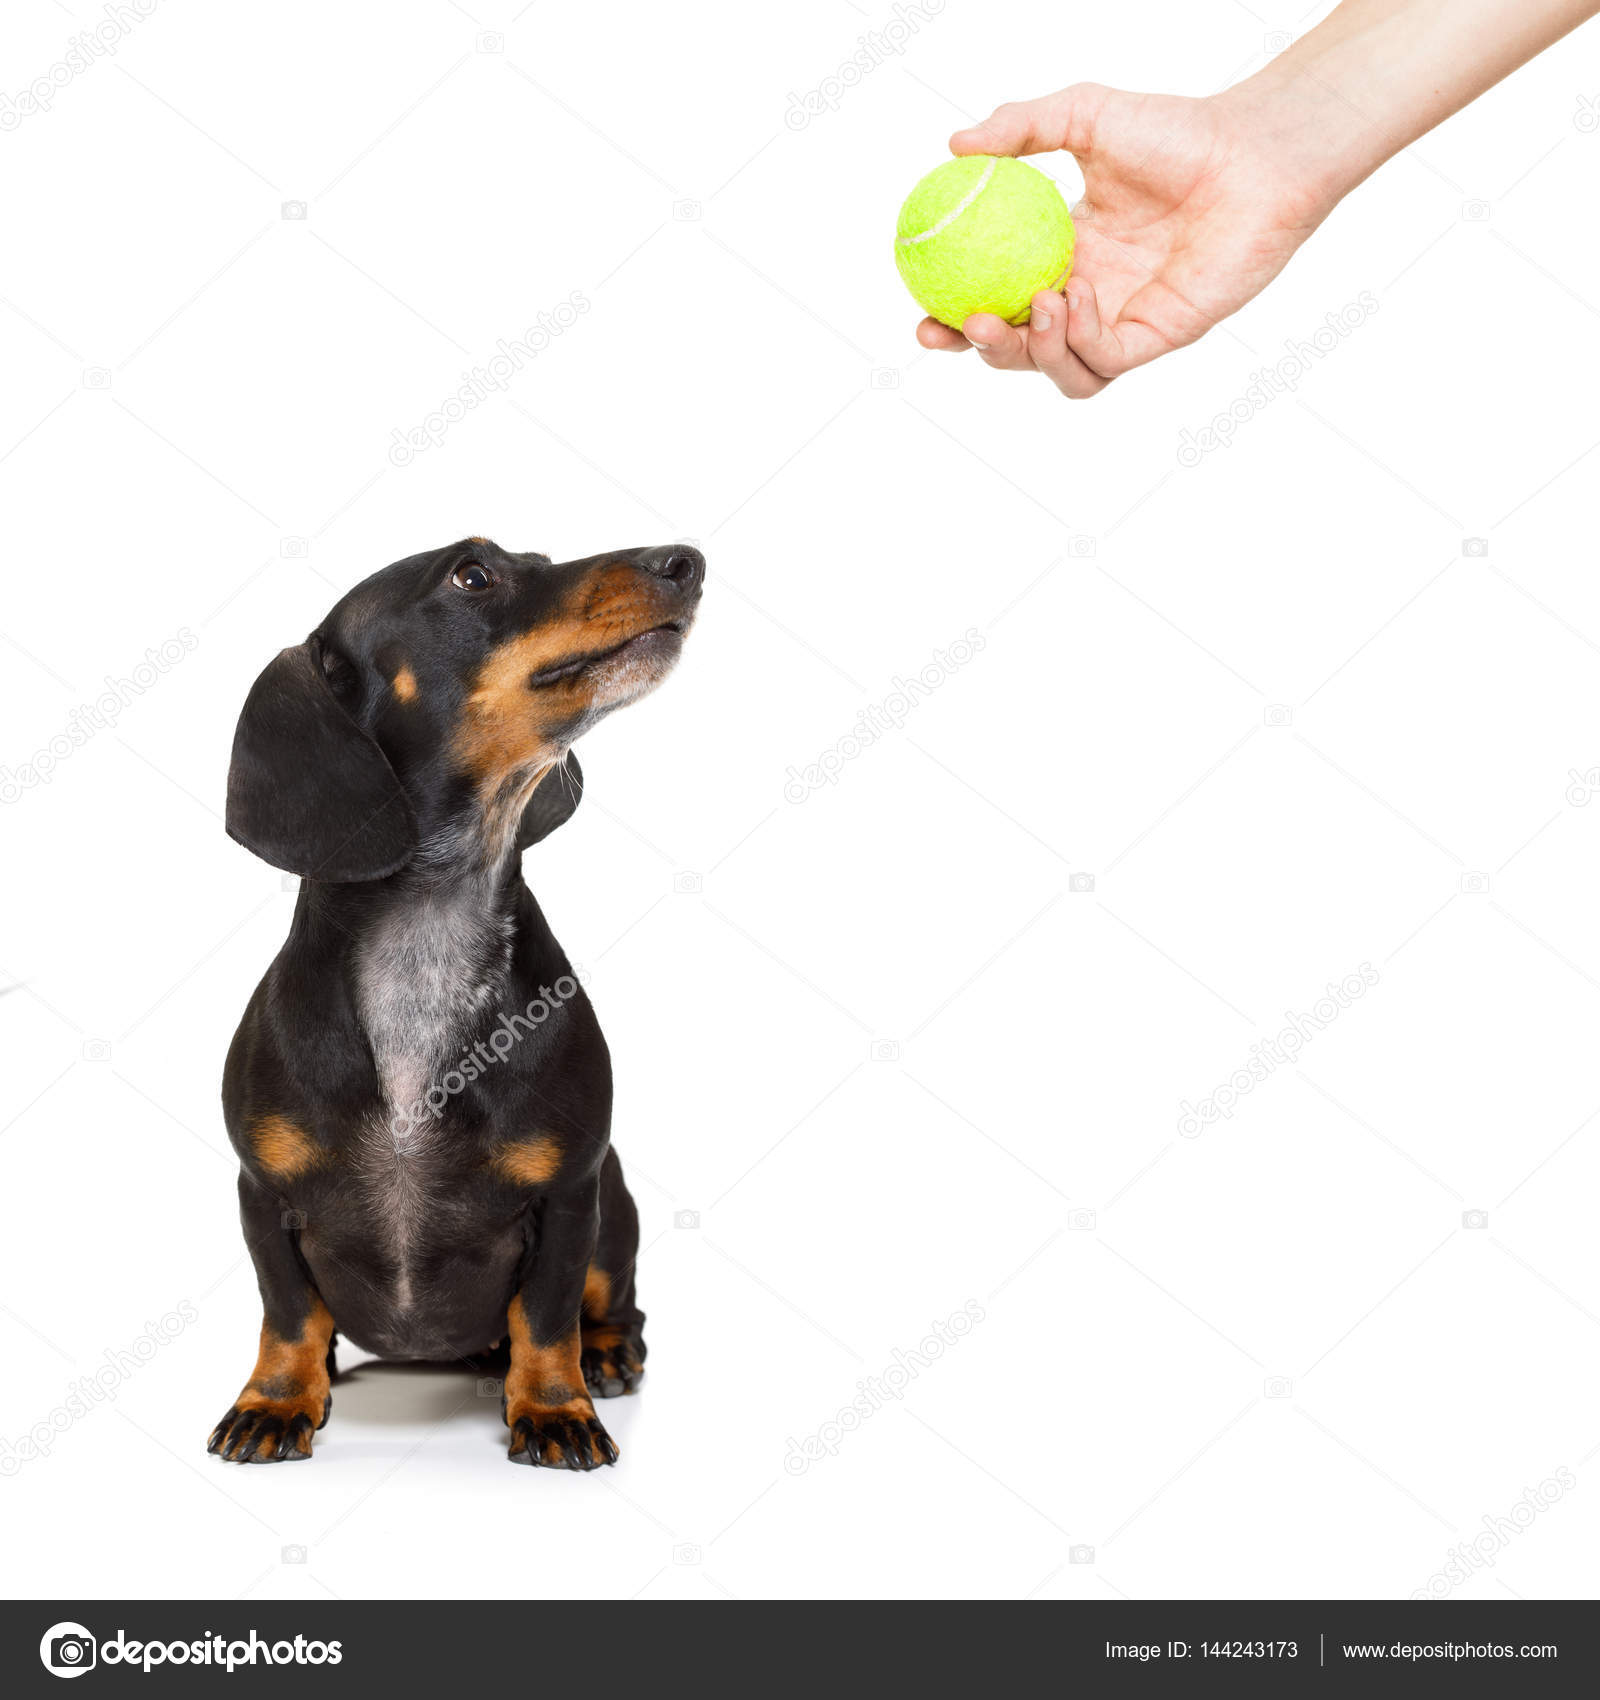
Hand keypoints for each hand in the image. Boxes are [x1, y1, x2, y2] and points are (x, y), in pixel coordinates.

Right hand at [917, 83, 1332, 398]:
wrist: (1251, 155)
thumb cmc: (1178, 131)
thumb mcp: (1083, 115)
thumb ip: (1020, 127)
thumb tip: (954, 145)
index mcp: (1062, 254)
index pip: (998, 300)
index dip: (954, 318)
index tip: (921, 313)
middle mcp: (1087, 296)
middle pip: (1016, 348)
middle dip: (980, 350)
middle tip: (960, 325)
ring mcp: (1120, 321)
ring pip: (1055, 369)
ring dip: (1030, 351)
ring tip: (1033, 303)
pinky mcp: (1156, 338)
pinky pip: (1100, 362)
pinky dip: (1076, 341)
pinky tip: (1073, 299)